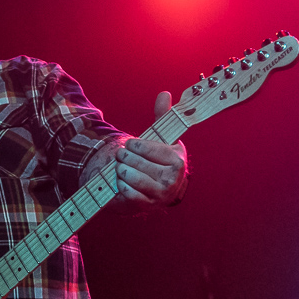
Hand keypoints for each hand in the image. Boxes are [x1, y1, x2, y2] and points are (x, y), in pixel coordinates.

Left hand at [113, 91, 187, 208]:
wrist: (158, 188)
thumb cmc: (158, 159)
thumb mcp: (162, 137)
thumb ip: (163, 116)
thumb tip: (164, 93)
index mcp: (178, 160)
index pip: (150, 148)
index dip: (136, 145)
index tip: (131, 144)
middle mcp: (173, 180)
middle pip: (137, 163)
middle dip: (125, 157)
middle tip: (121, 155)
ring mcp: (161, 195)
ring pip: (131, 177)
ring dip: (121, 170)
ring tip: (121, 167)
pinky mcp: (148, 205)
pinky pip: (128, 192)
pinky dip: (121, 185)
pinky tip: (122, 181)